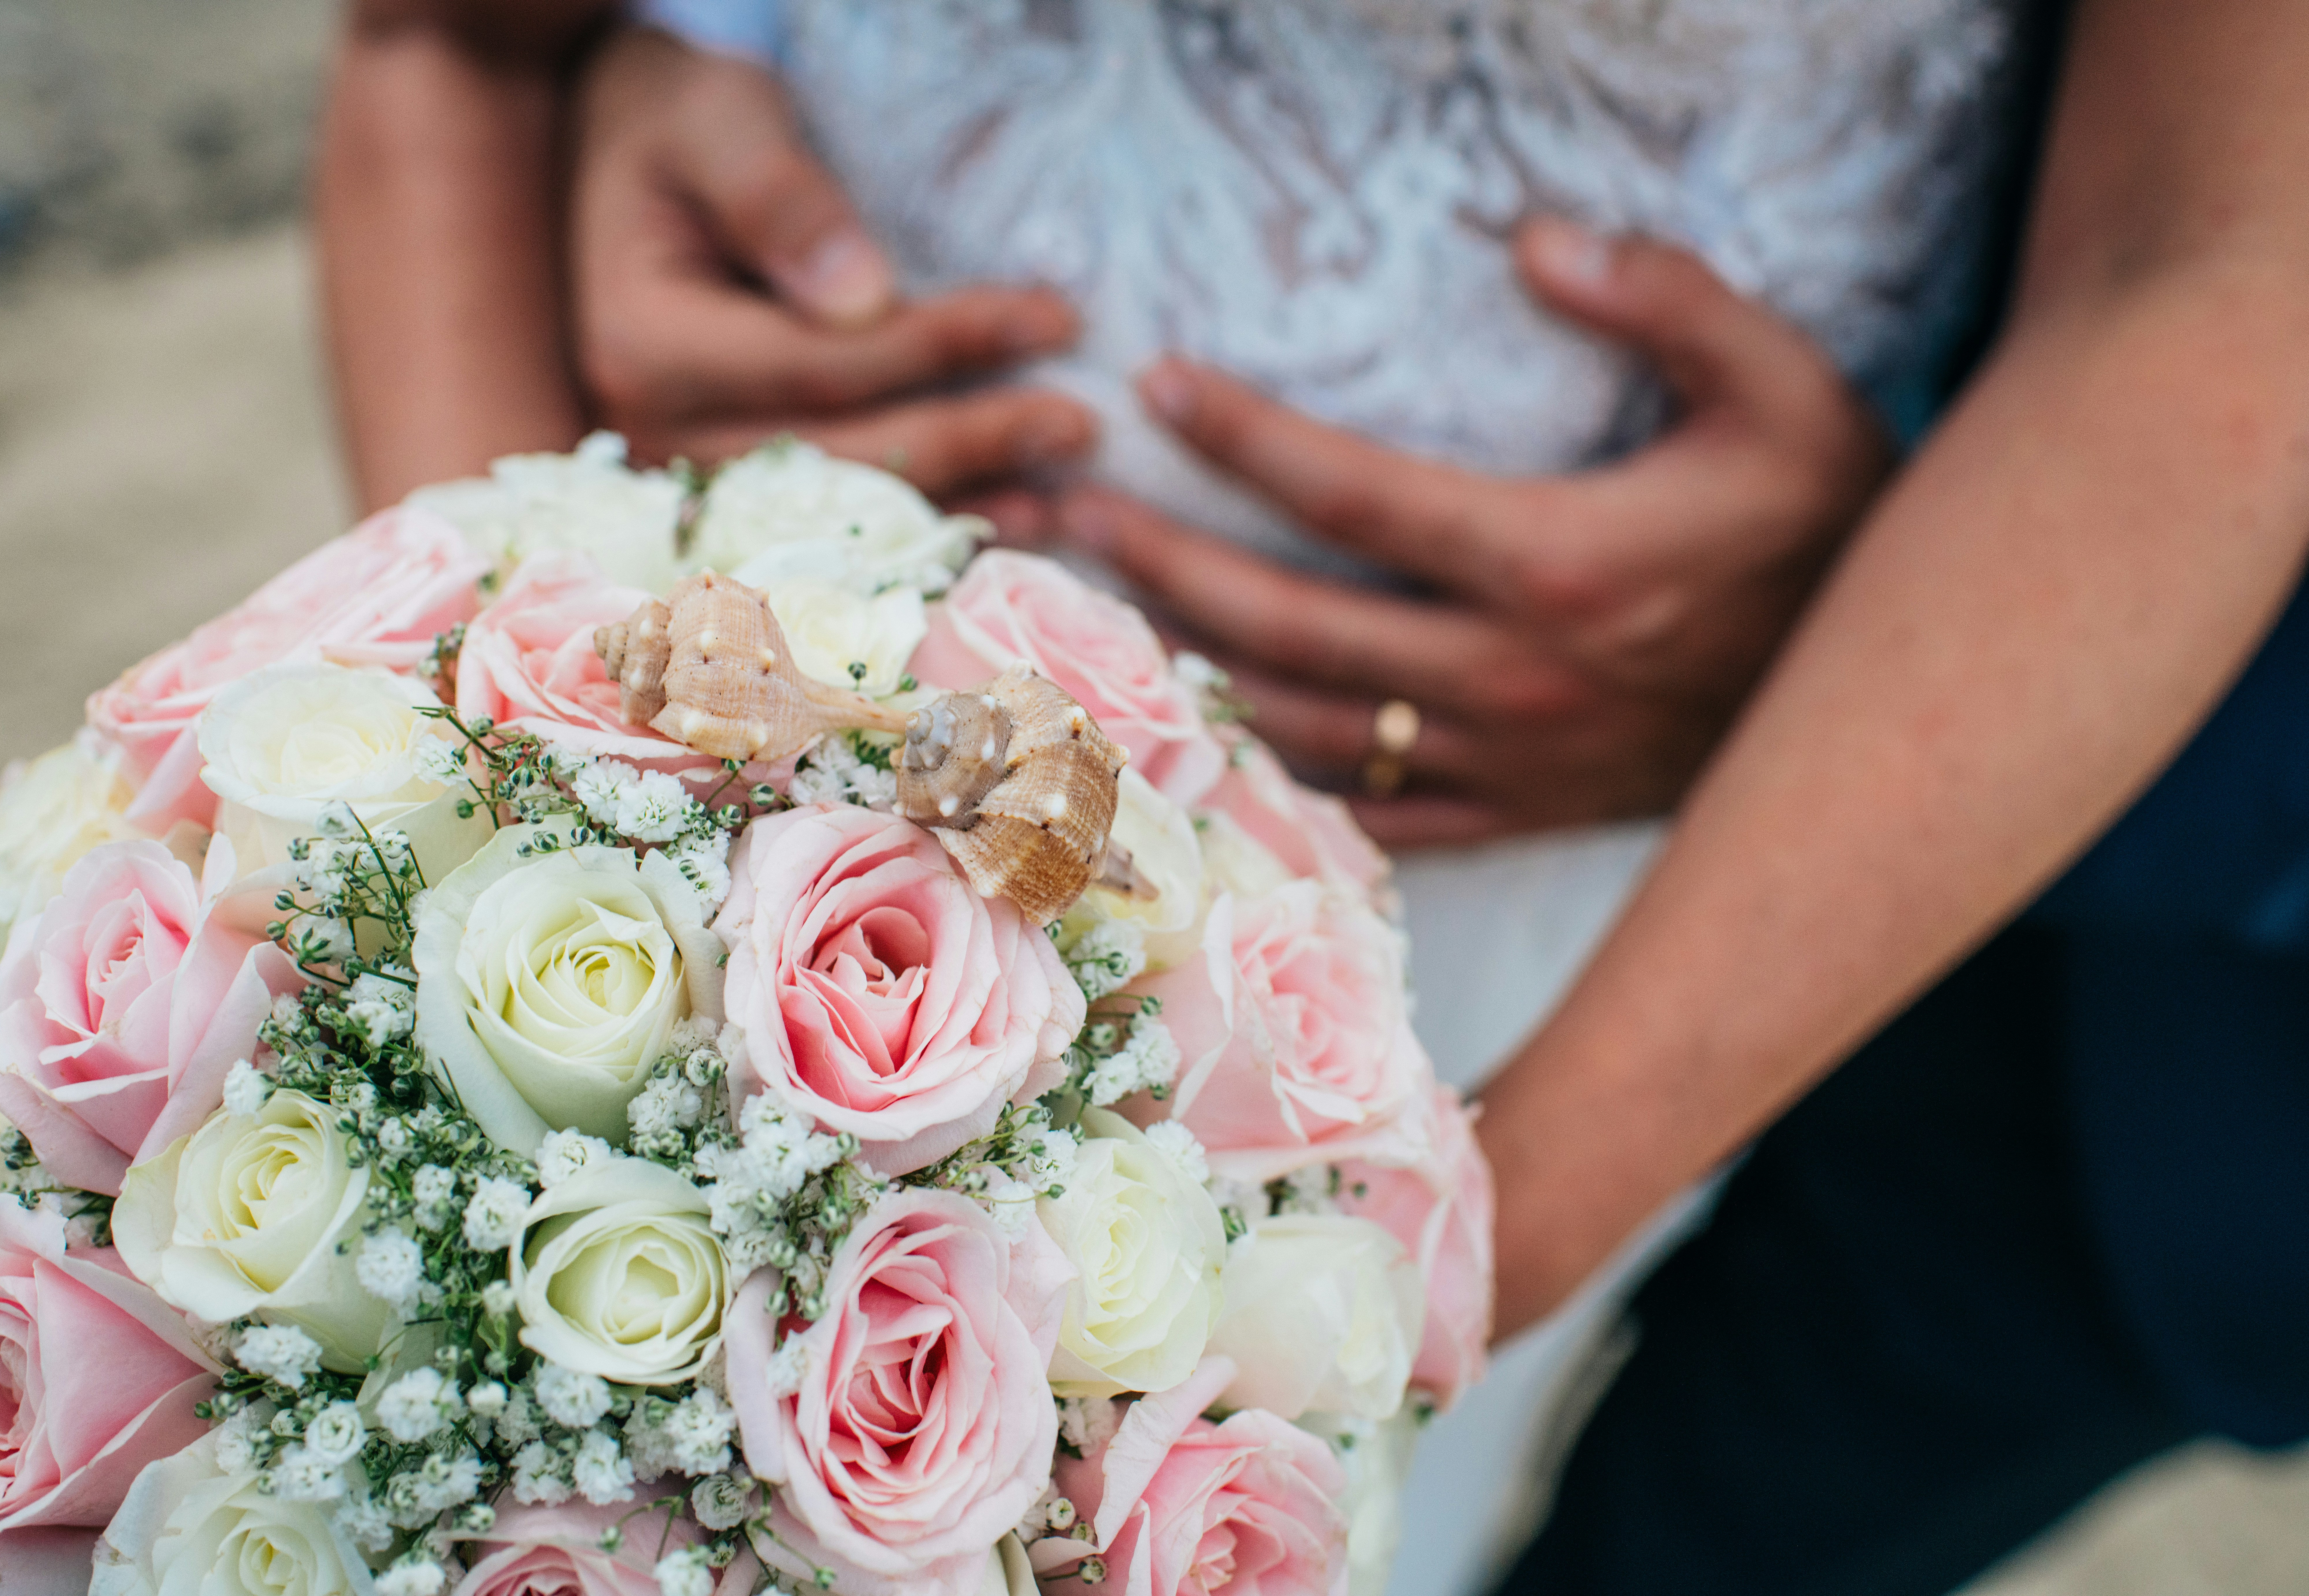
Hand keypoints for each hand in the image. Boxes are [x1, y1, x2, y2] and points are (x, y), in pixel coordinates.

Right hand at [570, 28, 1093, 524]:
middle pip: (840, 452)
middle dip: (970, 437)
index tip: (1048, 320)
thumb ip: (778, 199)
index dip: (940, 349)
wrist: (630, 162)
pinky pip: (839, 522)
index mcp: (644, 346)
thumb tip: (861, 298)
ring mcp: (693, 472)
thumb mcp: (717, 121)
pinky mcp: (733, 488)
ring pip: (846, 508)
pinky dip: (927, 522)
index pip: (822, 365)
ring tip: (1067, 491)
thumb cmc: (678, 127)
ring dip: (962, 498)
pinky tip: (1010, 523)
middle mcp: (658, 432)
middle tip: (1080, 424)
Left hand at [1059, 217, 1893, 846]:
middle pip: (1289, 622)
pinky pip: (1375, 811)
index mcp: (1555, 560)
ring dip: (1189, 672)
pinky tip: (1204, 747)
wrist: (1897, 689)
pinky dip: (1281, 781)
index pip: (1350, 493)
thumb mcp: (1787, 385)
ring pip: (1306, 725)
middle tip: (1065, 516)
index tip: (1152, 386)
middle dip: (1162, 565)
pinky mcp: (1525, 807)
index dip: (1239, 437)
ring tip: (1093, 623)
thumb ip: (1666, 299)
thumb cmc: (1834, 519)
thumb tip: (1534, 238)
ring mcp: (1511, 756)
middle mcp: (1512, 673)